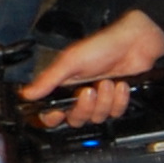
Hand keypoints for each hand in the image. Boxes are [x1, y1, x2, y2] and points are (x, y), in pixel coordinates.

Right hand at [20, 10, 163, 124]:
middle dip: (85, 106)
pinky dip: (119, 100)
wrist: (135, 43)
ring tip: (108, 82)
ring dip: (105, 100)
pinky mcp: (116, 100)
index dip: (53, 117)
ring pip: (97, 117)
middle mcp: (79, 95)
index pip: (51, 112)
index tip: (59, 112)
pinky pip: (115, 113)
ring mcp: (98, 99)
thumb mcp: (71, 61)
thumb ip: (49, 79)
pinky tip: (120, 85)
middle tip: (90, 89)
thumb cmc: (102, 46)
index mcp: (63, 85)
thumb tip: (27, 93)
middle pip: (75, 119)